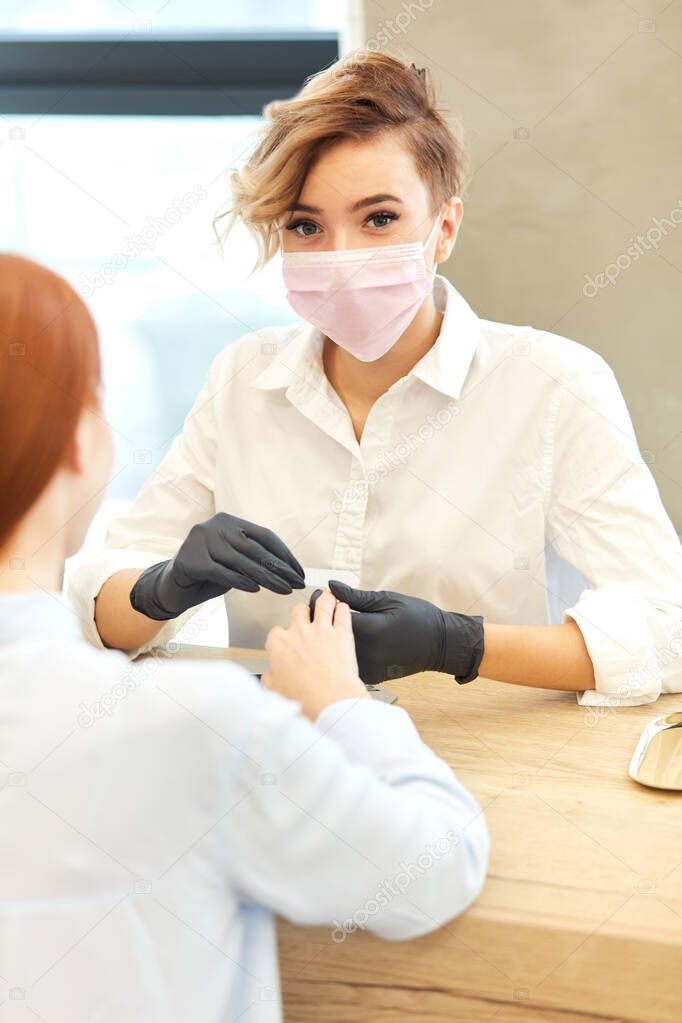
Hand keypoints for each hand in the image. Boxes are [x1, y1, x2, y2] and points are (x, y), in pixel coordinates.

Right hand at [130, 512, 304, 620]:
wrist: (173, 585)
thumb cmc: (210, 573)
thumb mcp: (235, 561)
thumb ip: (254, 558)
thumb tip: (288, 568)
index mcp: (229, 520)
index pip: (264, 535)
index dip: (284, 554)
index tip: (299, 572)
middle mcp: (214, 525)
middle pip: (256, 549)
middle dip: (280, 568)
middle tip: (297, 583)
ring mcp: (201, 540)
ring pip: (242, 561)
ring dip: (267, 578)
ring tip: (284, 590)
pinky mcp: (191, 560)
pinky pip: (222, 572)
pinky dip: (241, 581)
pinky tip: (256, 589)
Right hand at [263, 588, 368, 719]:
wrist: (329, 702)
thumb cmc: (303, 699)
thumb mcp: (273, 689)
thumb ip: (270, 676)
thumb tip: (271, 674)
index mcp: (278, 643)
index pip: (277, 631)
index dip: (283, 635)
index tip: (287, 640)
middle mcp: (298, 631)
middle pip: (299, 611)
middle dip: (303, 612)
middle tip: (306, 616)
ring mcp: (321, 630)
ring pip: (322, 603)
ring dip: (325, 599)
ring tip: (327, 597)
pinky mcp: (342, 633)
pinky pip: (343, 612)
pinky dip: (343, 607)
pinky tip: (343, 606)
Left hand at [323, 582, 484, 685]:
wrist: (440, 644)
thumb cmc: (418, 618)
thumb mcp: (388, 600)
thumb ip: (356, 596)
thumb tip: (332, 586)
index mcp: (370, 629)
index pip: (331, 617)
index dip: (321, 606)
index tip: (319, 597)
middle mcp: (368, 652)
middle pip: (331, 638)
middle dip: (323, 623)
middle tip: (321, 610)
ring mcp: (370, 667)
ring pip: (337, 654)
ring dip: (331, 641)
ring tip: (331, 627)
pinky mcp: (373, 675)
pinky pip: (349, 665)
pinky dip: (343, 654)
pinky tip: (345, 644)